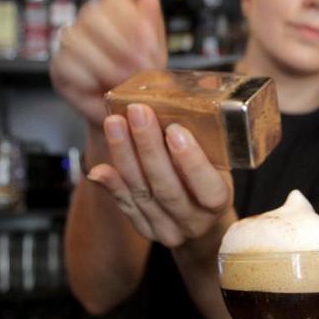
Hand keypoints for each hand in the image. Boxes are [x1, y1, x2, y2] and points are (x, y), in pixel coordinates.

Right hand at [50, 0, 167, 128]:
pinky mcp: (59, 67)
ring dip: (105, 63)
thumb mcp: (154, 53)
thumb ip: (152, 23)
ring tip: (123, 81)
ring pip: (77, 39)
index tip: (148, 45)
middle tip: (138, 68)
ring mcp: (71, 44)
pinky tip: (102, 89)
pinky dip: (88, 78)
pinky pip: (67, 64)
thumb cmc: (139, 79)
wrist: (126, 112)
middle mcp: (88, 23)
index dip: (132, 19)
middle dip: (120, 44)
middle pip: (93, 15)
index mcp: (114, 13)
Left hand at [87, 104, 233, 247]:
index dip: (192, 161)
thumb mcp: (220, 161)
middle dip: (149, 149)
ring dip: (125, 157)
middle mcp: (194, 221)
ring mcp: (168, 229)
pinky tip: (98, 167)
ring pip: (142, 194)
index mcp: (218, 202)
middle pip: (168, 189)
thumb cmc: (211, 178)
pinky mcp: (145, 229)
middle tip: (138, 113)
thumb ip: (207, 137)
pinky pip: (125, 206)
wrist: (201, 218)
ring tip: (114, 124)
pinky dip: (111, 185)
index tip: (176, 130)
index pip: (208, 188)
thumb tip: (196, 88)